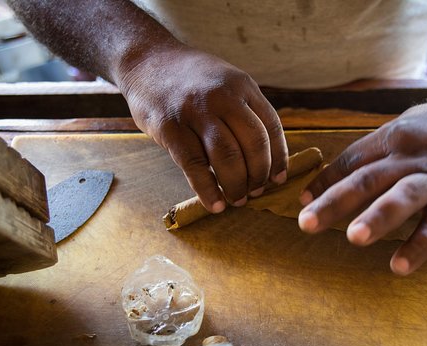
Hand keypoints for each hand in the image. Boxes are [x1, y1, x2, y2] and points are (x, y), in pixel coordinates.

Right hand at [116, 45, 287, 211]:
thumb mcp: (227, 83)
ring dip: (237, 185)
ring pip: (227, 157)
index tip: (279, 179)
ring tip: (238, 200)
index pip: (271, 127)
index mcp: (243, 86)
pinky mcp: (170, 128)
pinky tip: (215, 204)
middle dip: (259, 175)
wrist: (146, 60)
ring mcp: (195, 111)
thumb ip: (246, 111)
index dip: (279, 158)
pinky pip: (194, 165)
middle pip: (254, 144)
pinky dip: (208, 190)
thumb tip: (267, 157)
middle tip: (256, 192)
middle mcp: (223, 97)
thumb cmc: (191, 80)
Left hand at [298, 91, 426, 274]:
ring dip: (378, 217)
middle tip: (306, 223)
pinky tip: (399, 266)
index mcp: (391, 138)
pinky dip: (419, 245)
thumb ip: (366, 156)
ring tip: (354, 238)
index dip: (324, 182)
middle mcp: (409, 155)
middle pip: (368, 178)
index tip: (302, 203)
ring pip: (404, 196)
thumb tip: (323, 185)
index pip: (350, 161)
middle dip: (335, 202)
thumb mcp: (400, 130)